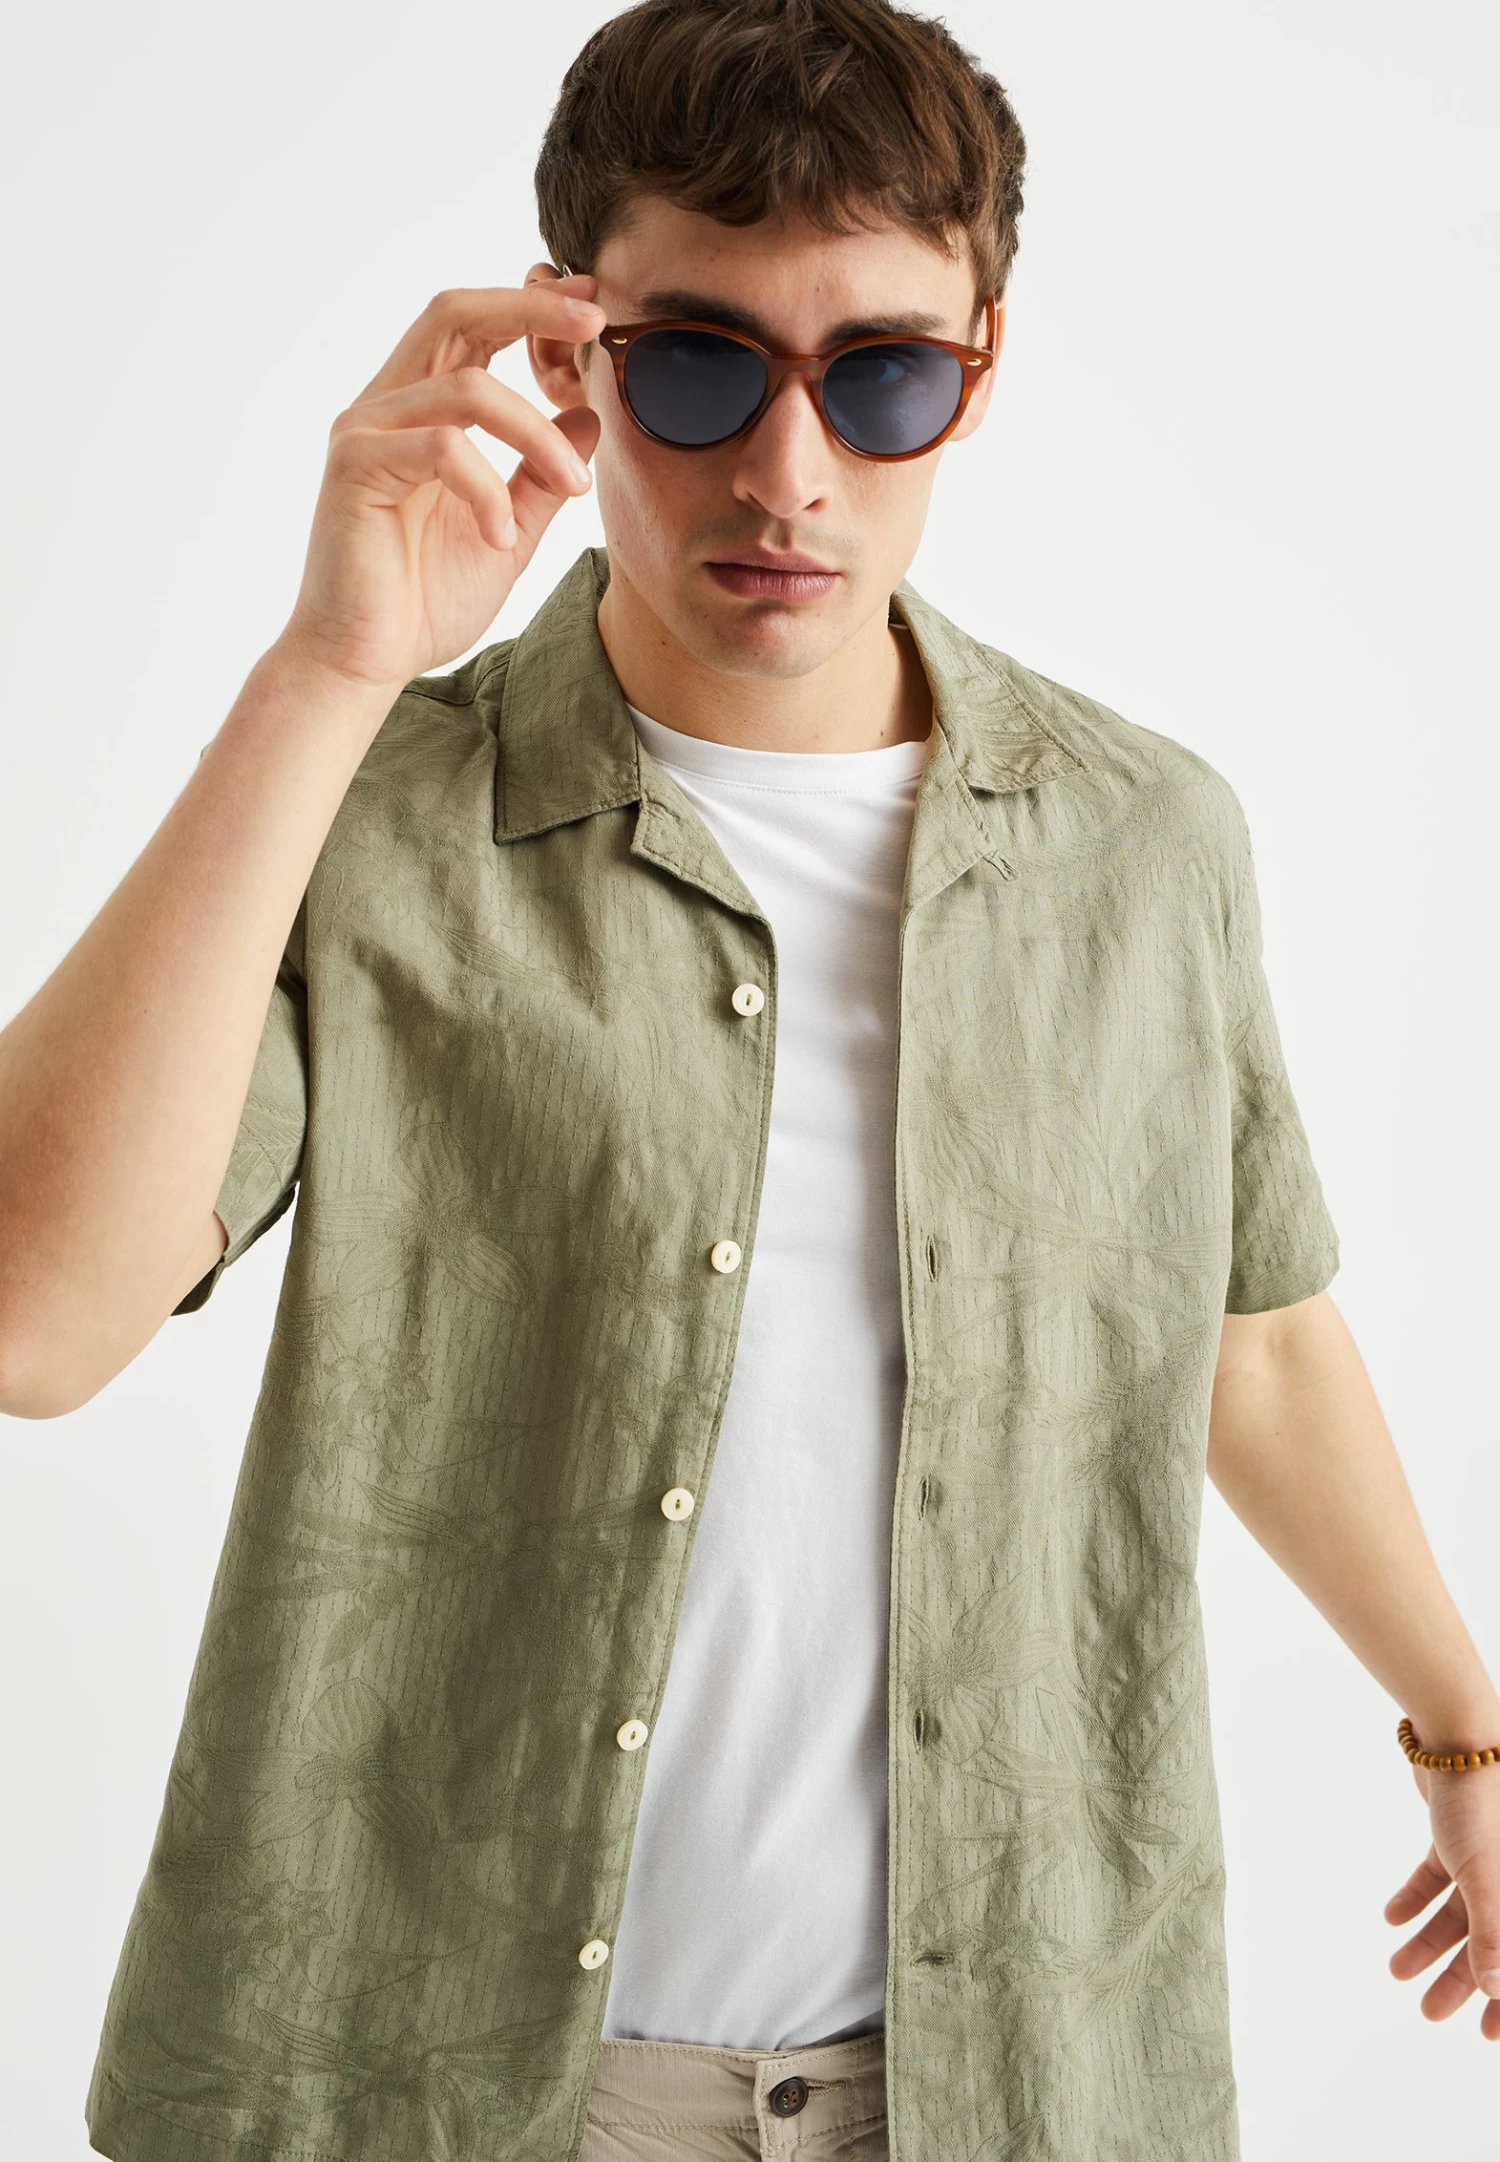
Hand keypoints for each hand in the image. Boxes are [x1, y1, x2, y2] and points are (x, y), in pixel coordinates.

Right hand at [276, 277, 606, 695]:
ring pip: (467, 390)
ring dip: (536, 434)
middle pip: (455, 315)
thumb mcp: (509, 532)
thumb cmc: (423, 600)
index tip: (591, 304)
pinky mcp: (355, 466)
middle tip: (592, 321)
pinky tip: (500, 537)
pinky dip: (487, 490)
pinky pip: (442, 449)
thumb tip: (587, 418)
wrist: (364, 661)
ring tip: (573, 486)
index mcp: (418, 411)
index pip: (472, 328)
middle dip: (530, 309)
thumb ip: (541, 476)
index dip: (531, 306)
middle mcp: (385, 406)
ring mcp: (365, 431)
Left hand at [1385, 1761, 1499, 2037]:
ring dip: (1429, 1943)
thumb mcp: (1489, 1879)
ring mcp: (1487, 1857)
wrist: (1457, 1738)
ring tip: (1396, 1970)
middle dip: (1462, 1980)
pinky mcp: (1458, 1836)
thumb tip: (1498, 1990)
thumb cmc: (1484, 1805)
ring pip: (1460, 1913)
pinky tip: (1390, 1919)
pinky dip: (1415, 1898)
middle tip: (1429, 2010)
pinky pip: (1439, 1878)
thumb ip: (1495, 1936)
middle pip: (1492, 1941)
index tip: (1489, 2036)